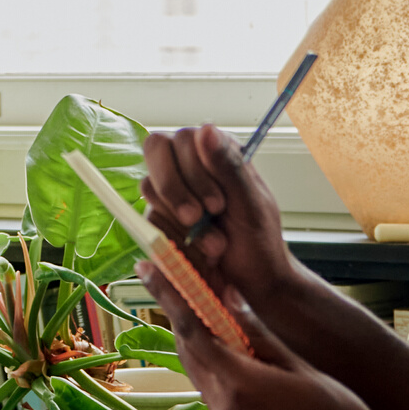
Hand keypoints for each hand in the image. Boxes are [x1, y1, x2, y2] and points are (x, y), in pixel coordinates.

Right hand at [140, 122, 293, 300]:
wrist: (253, 281)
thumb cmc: (259, 240)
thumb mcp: (251, 203)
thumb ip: (228, 165)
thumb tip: (206, 129)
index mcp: (215, 152)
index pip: (181, 138)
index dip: (191, 170)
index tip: (216, 205)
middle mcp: (189, 165)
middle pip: (156, 152)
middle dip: (176, 191)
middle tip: (198, 219)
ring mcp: (172, 191)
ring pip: (150, 188)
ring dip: (180, 221)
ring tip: (215, 245)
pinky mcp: (160, 217)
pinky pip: (149, 218)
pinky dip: (174, 238)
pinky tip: (200, 252)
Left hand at [142, 271, 405, 409]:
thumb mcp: (301, 368)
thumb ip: (258, 335)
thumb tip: (227, 298)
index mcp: (240, 386)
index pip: (193, 331)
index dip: (169, 296)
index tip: (148, 268)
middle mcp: (224, 409)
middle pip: (190, 352)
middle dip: (180, 315)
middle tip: (173, 280)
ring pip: (200, 373)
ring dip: (198, 341)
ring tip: (202, 309)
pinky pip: (214, 394)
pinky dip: (214, 367)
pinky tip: (229, 351)